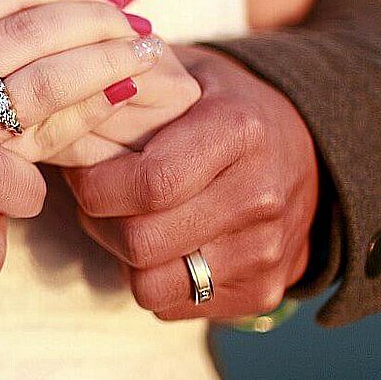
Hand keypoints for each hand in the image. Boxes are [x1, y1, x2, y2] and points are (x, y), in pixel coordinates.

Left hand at [63, 46, 318, 318]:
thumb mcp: (185, 72)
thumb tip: (65, 94)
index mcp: (239, 131)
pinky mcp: (263, 291)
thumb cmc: (220, 106)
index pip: (149, 183)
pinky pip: (173, 307)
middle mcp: (261, 196)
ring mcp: (268, 251)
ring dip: (123, 257)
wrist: (314, 148)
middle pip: (141, 241)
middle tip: (96, 199)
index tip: (82, 172)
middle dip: (100, 223)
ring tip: (127, 220)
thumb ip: (130, 81)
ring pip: (152, 284)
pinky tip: (163, 241)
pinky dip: (154, 279)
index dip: (96, 184)